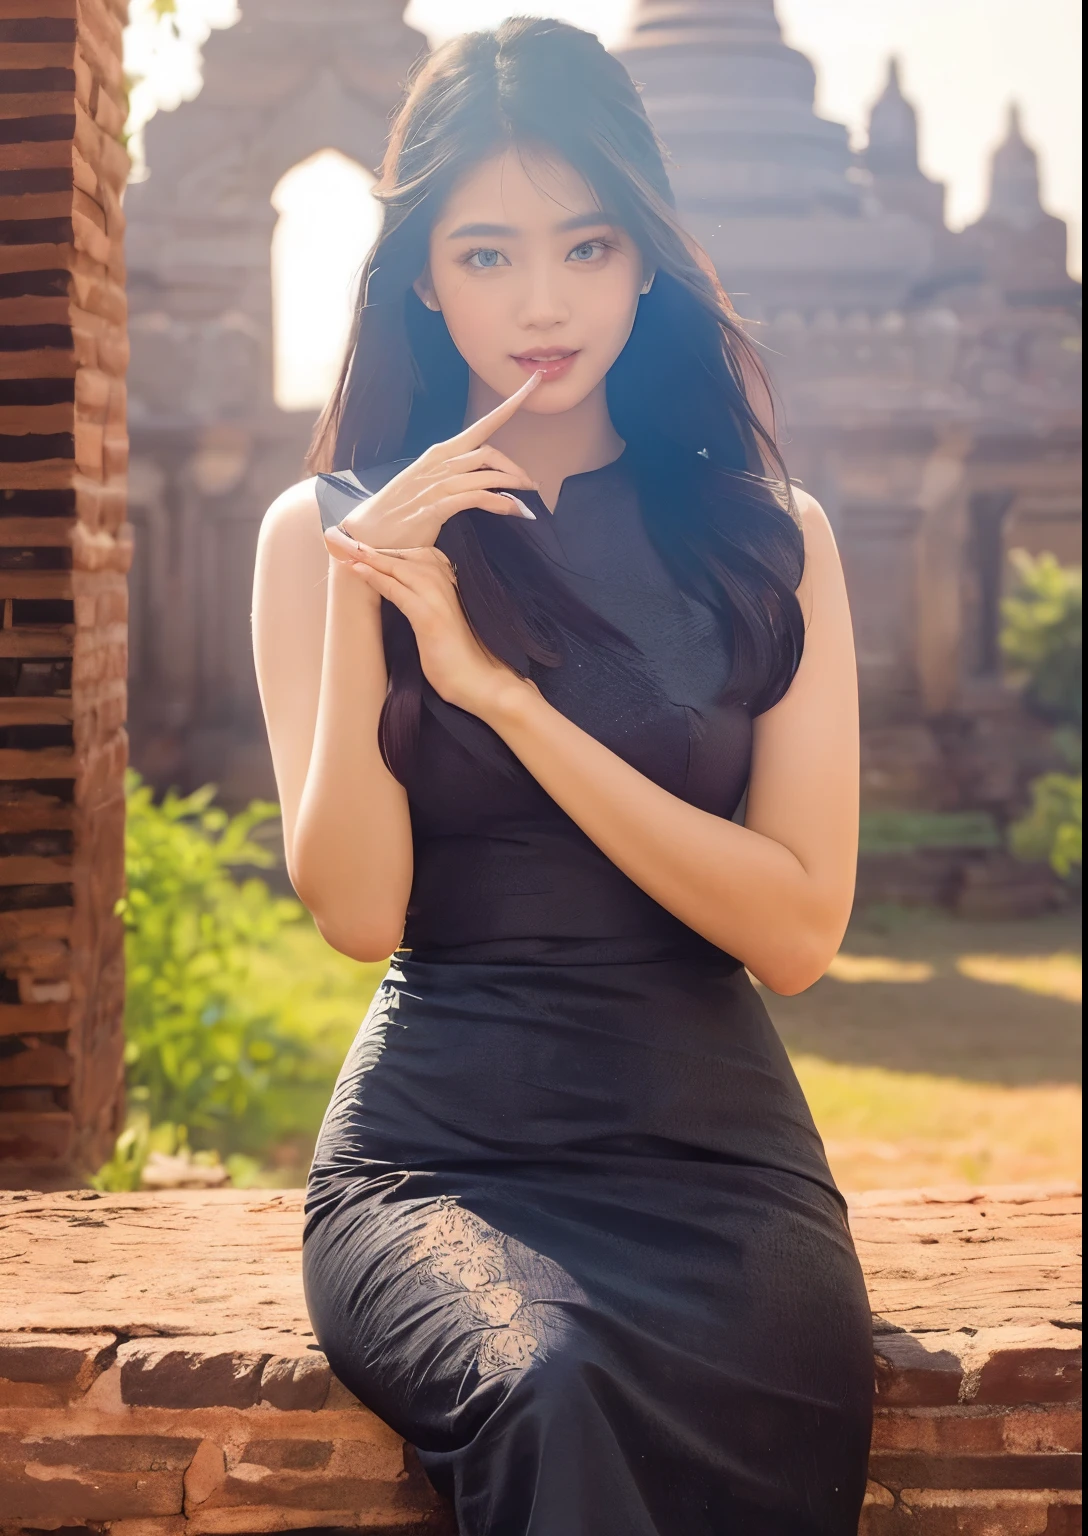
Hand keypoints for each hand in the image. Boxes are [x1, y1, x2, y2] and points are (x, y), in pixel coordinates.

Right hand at [323, 371, 541, 563]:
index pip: (482, 425)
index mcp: (440, 453)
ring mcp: (438, 483)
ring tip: (526, 501)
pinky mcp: (436, 506)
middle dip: (515, 467)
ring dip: (512, 486)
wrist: (369, 532)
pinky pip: (477, 498)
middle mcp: (440, 462)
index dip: (511, 405)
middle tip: (530, 486)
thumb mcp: (429, 484)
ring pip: (487, 474)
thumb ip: (454, 477)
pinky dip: (499, 503)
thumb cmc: (401, 510)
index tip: (534, 383)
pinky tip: (512, 510)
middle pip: (489, 451)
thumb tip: (481, 478)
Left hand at [341, 543, 531, 719]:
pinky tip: (358, 570)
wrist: (483, 682)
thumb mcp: (444, 623)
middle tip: (346, 542)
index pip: (419, 558)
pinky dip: (377, 579)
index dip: (391, 552)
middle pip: (407, 558)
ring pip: (400, 569)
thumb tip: (402, 597)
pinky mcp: (430, 618)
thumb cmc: (461, 659)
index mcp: (453, 584)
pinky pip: (398, 591)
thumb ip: (428, 605)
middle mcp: (447, 585)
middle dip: (374, 550)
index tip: (365, 548)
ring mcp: (439, 600)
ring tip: (346, 550)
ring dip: (371, 558)